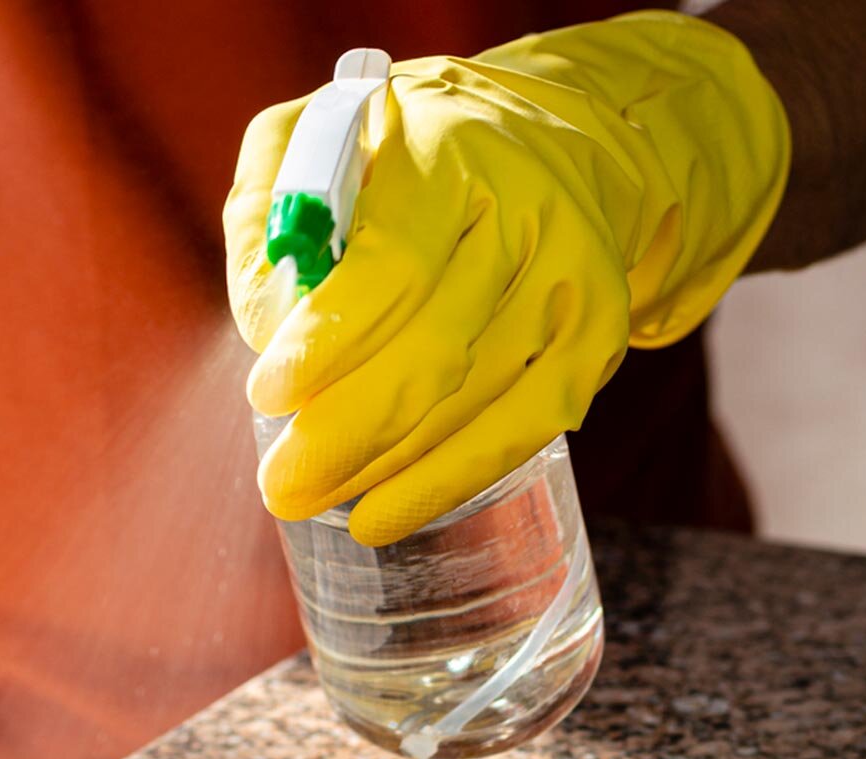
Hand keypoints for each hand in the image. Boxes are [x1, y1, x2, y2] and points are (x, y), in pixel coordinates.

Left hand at [225, 12, 789, 545]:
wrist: (552, 140)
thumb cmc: (406, 152)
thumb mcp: (317, 138)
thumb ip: (271, 210)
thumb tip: (268, 321)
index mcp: (450, 155)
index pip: (393, 264)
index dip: (329, 340)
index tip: (267, 392)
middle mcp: (527, 214)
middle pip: (435, 348)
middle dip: (348, 429)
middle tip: (281, 482)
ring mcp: (571, 281)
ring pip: (474, 400)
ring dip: (387, 466)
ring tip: (314, 496)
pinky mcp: (598, 336)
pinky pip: (524, 428)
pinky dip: (449, 479)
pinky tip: (384, 513)